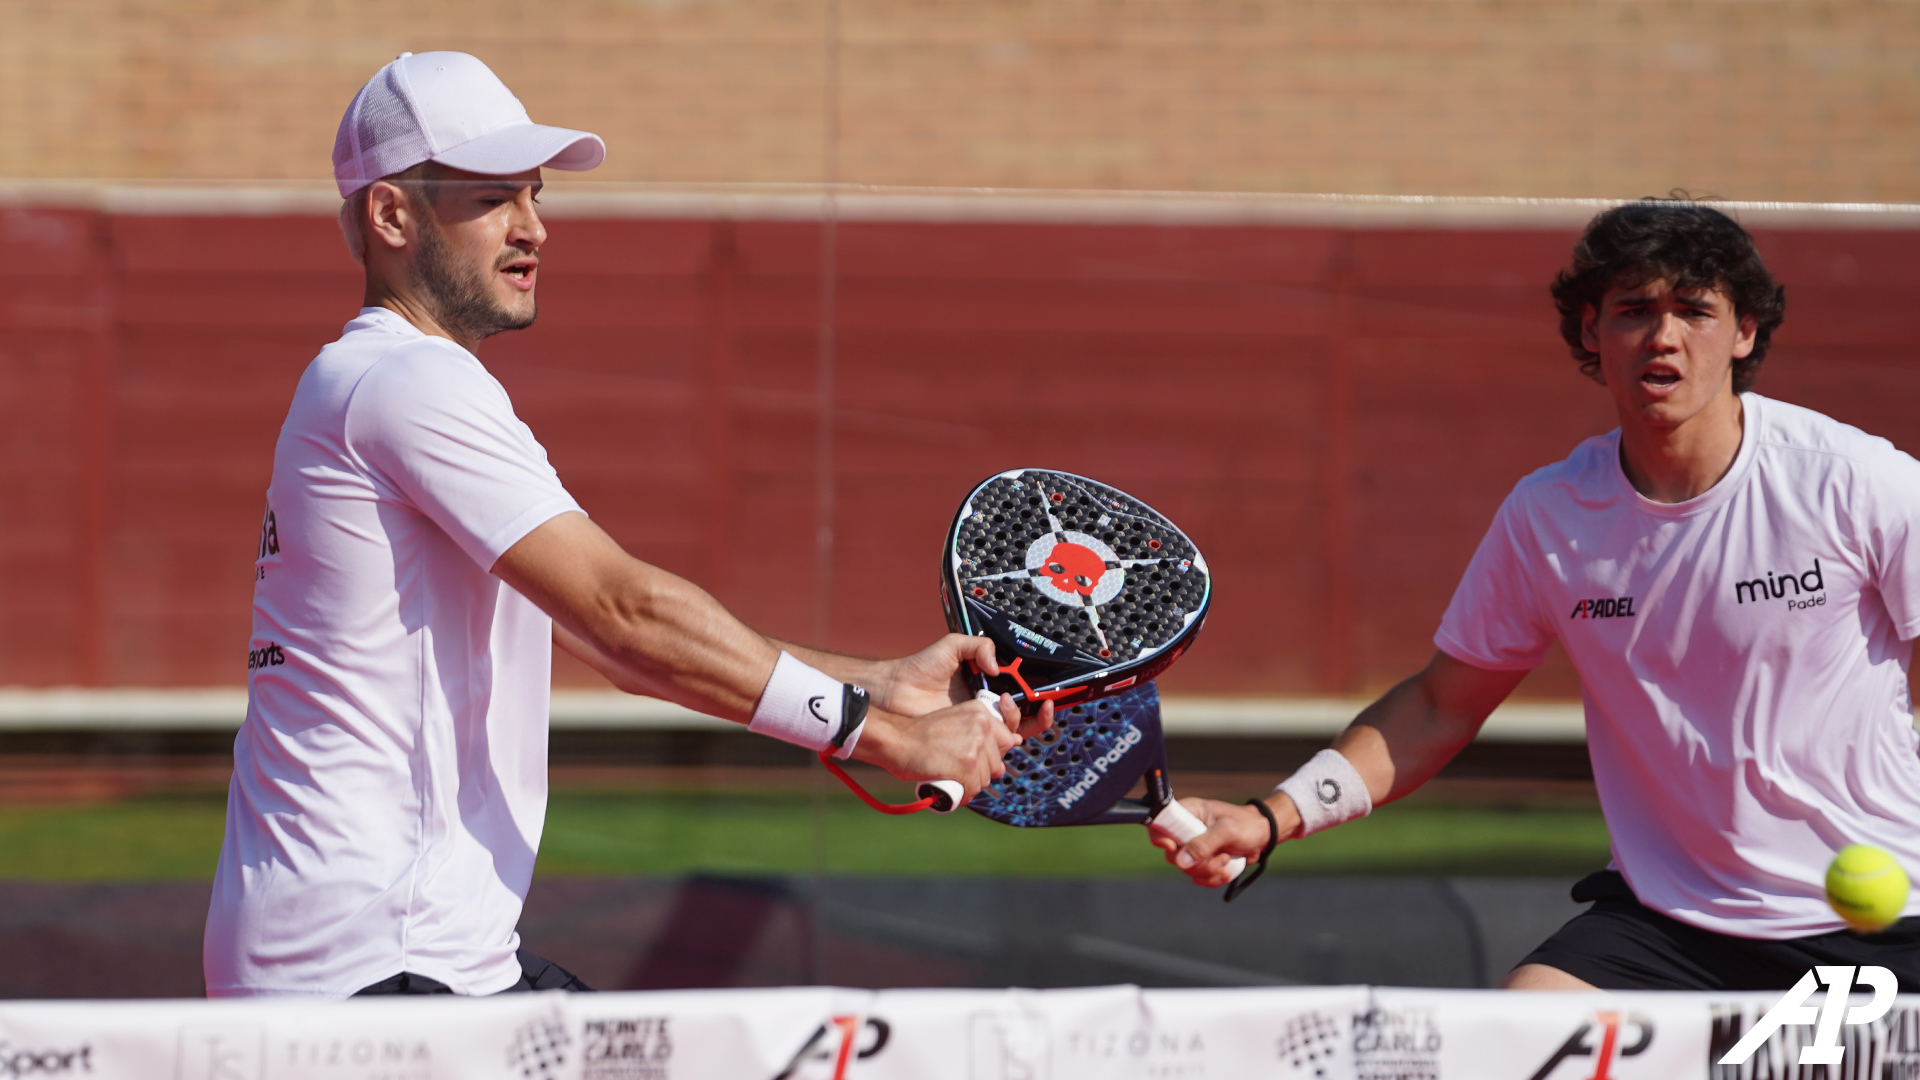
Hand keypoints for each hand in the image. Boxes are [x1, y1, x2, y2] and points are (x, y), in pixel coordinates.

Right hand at [853, 693, 1027, 802]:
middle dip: (979, 771)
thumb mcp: (956, 721)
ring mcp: (975, 746)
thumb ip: (981, 730)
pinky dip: (962, 795)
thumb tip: (1016, 741)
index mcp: (980, 712)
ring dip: (969, 784)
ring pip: (985, 779)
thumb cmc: (921, 734)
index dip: (990, 754)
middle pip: (996, 763)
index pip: (1006, 740)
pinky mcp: (967, 766)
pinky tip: (950, 789)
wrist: (896, 740)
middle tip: (955, 767)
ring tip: (950, 777)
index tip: (973, 757)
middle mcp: (982, 726)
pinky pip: (973, 790)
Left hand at [871, 633, 1053, 739]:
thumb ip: (979, 646)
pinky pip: (990, 747)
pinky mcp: (965, 740)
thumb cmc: (921, 667)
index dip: (1037, 695)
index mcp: (988, 685)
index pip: (1020, 693)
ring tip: (1007, 707)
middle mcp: (986, 706)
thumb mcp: (953, 646)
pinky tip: (1003, 733)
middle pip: (1023, 716)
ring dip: (1022, 725)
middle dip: (1039, 714)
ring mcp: (977, 724)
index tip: (1046, 694)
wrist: (896, 690)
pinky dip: (1003, 744)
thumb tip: (998, 667)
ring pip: (1012, 732)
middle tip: (1041, 704)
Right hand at [1148, 796, 1298, 887]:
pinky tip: (1227, 871)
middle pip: (1172, 854)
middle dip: (1197, 862)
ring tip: (1227, 860)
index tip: (1173, 847)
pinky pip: (1197, 877)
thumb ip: (1204, 844)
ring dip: (1208, 871)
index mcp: (1188, 812)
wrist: (1264, 836)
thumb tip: (1181, 861)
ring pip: (1186, 869)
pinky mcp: (1202, 861)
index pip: (1160, 823)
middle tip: (1219, 856)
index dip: (1160, 837)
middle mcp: (1186, 830)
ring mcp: (1193, 847)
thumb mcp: (1227, 831)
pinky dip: (1212, 879)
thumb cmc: (1247, 824)